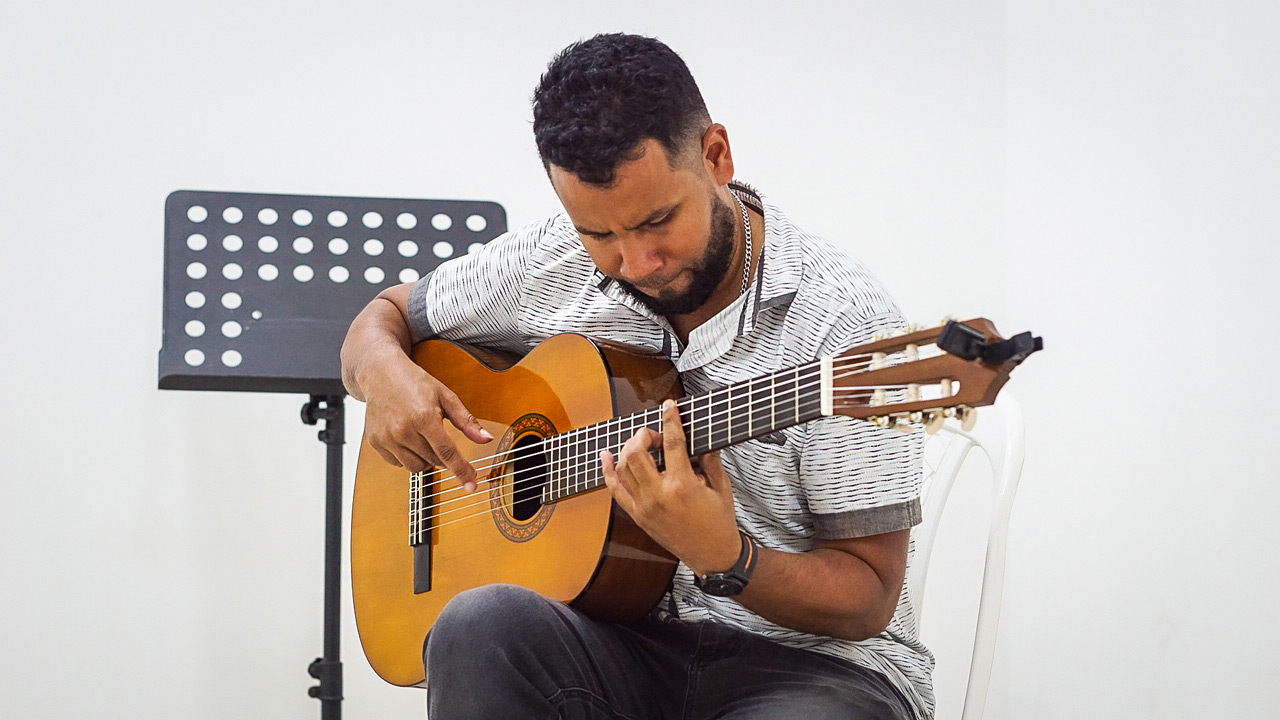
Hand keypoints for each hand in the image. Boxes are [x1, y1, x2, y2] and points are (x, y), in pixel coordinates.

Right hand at [361, 352, 492, 489]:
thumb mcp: (446, 396)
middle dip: (441, 455)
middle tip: (437, 435)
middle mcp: (403, 430)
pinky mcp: (375, 442)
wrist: (381, 374)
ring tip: (422, 436)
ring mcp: (386, 438)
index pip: (447, 452)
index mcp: (423, 417)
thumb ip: (466, 421)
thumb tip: (486, 439)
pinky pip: (398, 463)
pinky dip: (407, 456)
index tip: (471, 485)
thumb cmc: (415, 383)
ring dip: (425, 458)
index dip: (461, 471)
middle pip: (433, 461)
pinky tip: (406, 438)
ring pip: (415, 467)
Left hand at [600, 399, 740, 574]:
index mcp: (682, 485)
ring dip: (628, 449)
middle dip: (643, 436)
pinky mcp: (637, 516)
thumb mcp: (722, 487)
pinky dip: (608, 471)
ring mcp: (644, 507)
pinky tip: (606, 456)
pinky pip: (615, 490)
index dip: (669, 420)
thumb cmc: (719, 523)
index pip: (672, 442)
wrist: (712, 556)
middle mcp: (658, 495)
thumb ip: (710, 459)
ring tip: (640, 444)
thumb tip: (701, 439)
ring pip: (622, 468)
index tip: (668, 406)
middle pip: (636, 453)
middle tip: (655, 435)